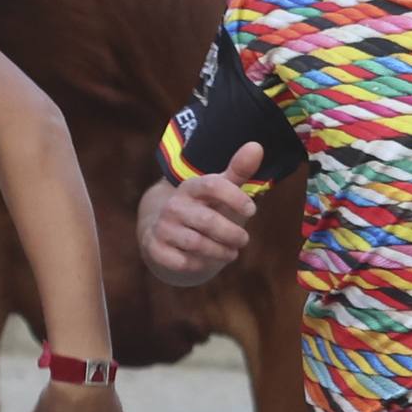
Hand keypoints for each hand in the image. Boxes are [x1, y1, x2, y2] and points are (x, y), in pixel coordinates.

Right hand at [140, 142, 267, 284]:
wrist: (164, 230)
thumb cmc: (203, 208)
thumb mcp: (220, 188)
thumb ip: (238, 170)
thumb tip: (256, 146)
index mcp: (191, 187)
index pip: (213, 185)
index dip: (235, 198)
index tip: (251, 210)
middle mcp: (174, 205)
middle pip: (208, 221)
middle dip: (232, 234)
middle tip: (244, 240)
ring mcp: (163, 227)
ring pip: (197, 244)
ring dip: (220, 252)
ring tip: (231, 253)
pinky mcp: (155, 248)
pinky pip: (181, 261)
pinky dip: (198, 265)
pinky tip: (205, 261)